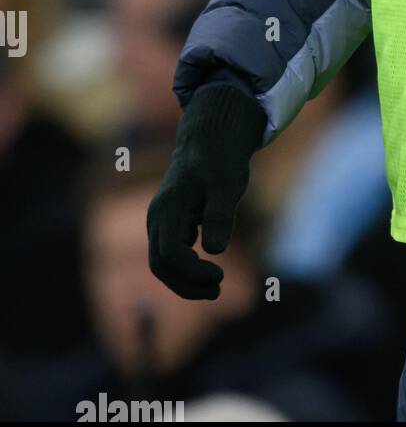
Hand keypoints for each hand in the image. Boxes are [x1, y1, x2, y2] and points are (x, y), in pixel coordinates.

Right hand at [147, 85, 265, 298]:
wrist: (212, 136)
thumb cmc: (220, 158)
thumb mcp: (227, 184)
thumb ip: (219, 214)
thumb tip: (215, 250)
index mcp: (168, 208)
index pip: (169, 254)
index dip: (191, 272)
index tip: (220, 276)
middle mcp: (158, 217)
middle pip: (160, 264)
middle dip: (186, 284)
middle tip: (218, 291)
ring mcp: (161, 220)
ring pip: (162, 261)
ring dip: (185, 280)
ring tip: (216, 289)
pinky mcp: (171, 221)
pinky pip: (170, 253)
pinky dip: (186, 267)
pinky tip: (208, 270)